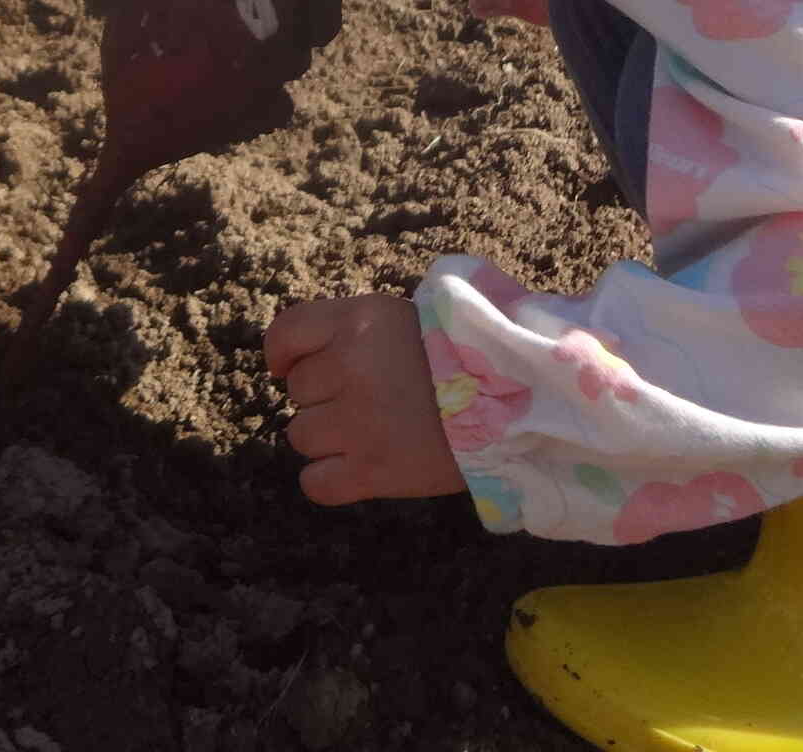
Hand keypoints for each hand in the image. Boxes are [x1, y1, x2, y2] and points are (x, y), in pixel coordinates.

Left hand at [264, 294, 466, 506]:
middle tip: (370, 399)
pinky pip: (315, 483)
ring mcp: (359, 422)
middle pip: (297, 391)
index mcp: (359, 322)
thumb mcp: (399, 319)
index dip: (283, 355)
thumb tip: (291, 362)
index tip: (289, 367)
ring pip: (301, 436)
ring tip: (371, 432)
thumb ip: (349, 330)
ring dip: (327, 438)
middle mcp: (351, 368)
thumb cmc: (458, 358)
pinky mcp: (373, 470)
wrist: (518, 404)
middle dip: (324, 396)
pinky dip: (328, 480)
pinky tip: (353, 469)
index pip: (286, 333)